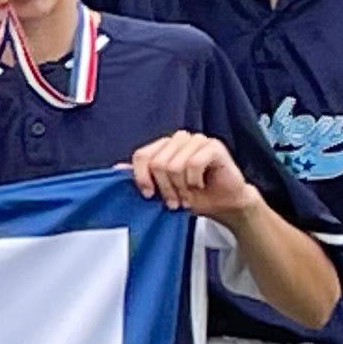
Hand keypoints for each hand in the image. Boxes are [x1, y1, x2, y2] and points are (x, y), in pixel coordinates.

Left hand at [125, 128, 257, 217]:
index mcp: (165, 146)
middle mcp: (179, 139)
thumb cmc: (195, 196)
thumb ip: (143, 177)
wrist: (225, 204)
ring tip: (187, 196)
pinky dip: (194, 181)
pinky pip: (193, 163)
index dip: (142, 177)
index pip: (141, 155)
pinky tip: (200, 185)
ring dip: (181, 188)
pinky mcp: (213, 146)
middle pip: (157, 163)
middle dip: (165, 188)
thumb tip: (116, 168)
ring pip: (174, 165)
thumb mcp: (163, 190)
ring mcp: (197, 140)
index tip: (149, 195)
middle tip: (175, 201)